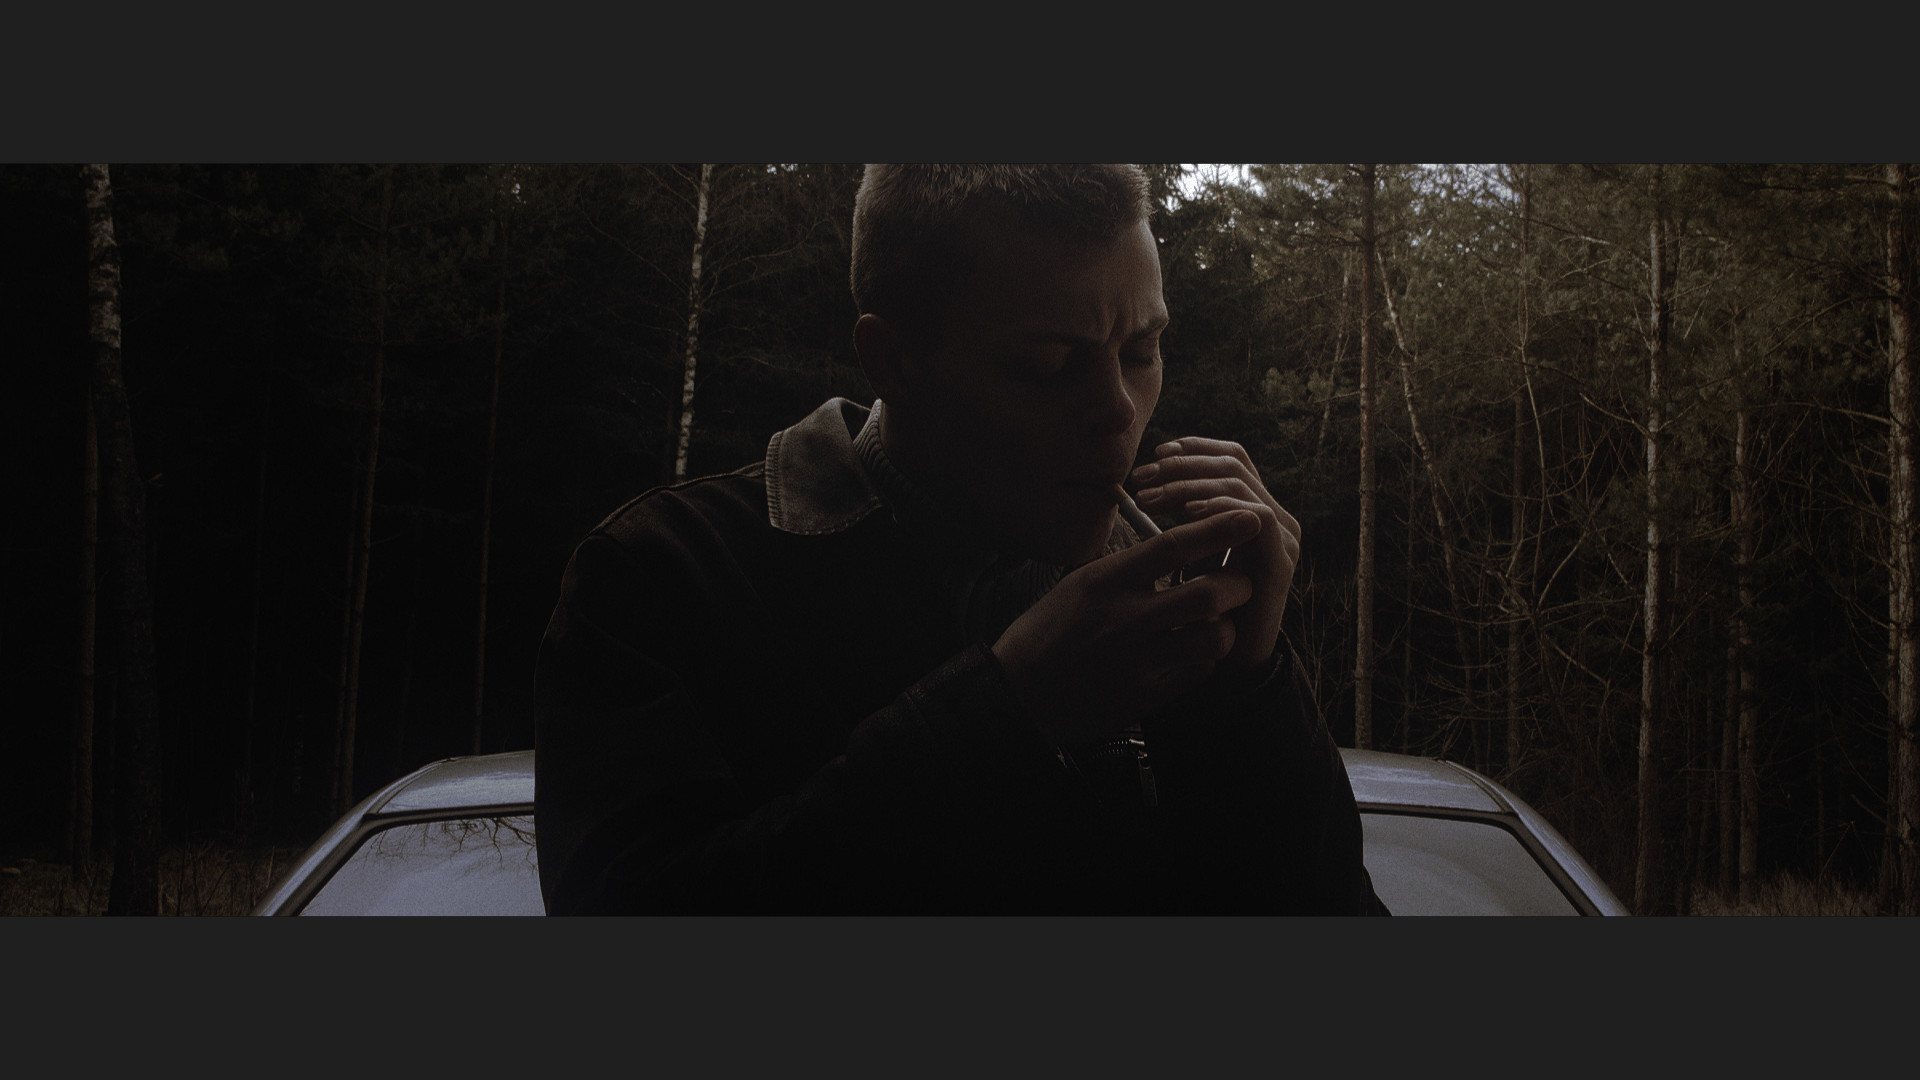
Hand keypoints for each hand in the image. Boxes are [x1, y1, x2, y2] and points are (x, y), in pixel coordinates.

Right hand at [992, 510, 1263, 742]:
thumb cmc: (1050, 631)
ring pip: (1214, 637)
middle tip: (1239, 581)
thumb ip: (1128, 567)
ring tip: (1218, 621)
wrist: (1019, 693)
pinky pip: (1199, 672)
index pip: (1172, 546)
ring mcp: (1137, 660)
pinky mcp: (1146, 695)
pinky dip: (1205, 659)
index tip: (1249, 515)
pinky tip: (1193, 652)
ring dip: (1226, 626)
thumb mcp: (1079, 584)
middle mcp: (1124, 618)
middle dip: (1237, 583)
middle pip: (1208, 592)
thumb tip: (1178, 545)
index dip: (1217, 528)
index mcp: (1105, 581)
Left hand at [1129, 437, 1299, 670]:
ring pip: (1239, 486)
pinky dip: (1220, 508)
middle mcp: (1276, 518)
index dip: (1196, 449)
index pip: (1233, 460)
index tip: (1155, 453)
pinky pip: (1256, 518)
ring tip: (1149, 500)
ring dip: (1188, 486)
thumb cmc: (1203, 607)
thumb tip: (1151, 483)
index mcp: (1256, 510)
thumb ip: (1186, 520)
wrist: (1228, 662)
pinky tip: (1187, 514)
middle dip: (1182, 465)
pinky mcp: (1280, 561)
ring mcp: (1283, 538)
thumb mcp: (1192, 554)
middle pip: (1233, 466)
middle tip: (1141, 479)